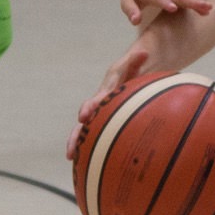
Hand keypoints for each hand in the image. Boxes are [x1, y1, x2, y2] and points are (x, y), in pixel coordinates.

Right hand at [68, 38, 160, 156]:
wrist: (133, 66)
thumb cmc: (136, 65)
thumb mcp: (138, 60)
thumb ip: (137, 59)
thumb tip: (144, 52)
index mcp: (106, 89)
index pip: (96, 99)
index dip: (90, 107)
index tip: (84, 116)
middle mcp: (100, 102)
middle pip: (85, 121)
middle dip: (76, 135)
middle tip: (70, 152)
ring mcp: (102, 111)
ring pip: (87, 129)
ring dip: (79, 143)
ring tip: (72, 159)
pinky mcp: (107, 118)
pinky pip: (99, 133)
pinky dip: (93, 146)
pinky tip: (91, 162)